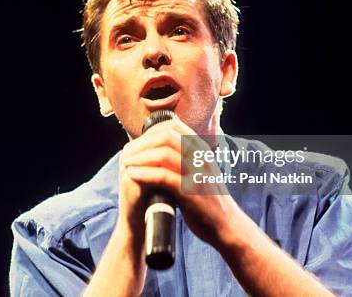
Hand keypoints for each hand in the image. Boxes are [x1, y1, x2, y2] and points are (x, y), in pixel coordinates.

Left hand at [118, 117, 232, 249]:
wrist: (226, 225)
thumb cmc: (208, 199)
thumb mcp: (199, 170)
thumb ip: (183, 158)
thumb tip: (156, 149)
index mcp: (201, 149)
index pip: (173, 126)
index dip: (151, 131)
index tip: (137, 143)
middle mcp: (200, 157)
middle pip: (165, 137)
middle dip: (142, 144)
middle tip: (126, 153)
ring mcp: (197, 172)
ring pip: (163, 154)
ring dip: (140, 158)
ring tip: (125, 163)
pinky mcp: (192, 191)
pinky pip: (164, 176)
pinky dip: (145, 174)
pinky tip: (132, 175)